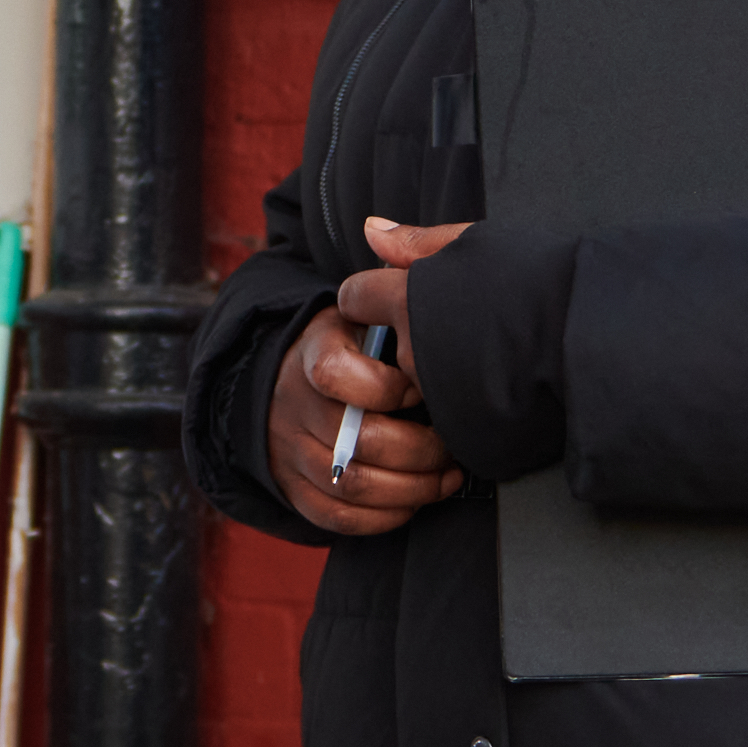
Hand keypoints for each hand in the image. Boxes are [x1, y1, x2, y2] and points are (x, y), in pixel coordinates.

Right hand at [269, 219, 473, 538]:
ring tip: (448, 473)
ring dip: (412, 487)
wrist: (299, 389)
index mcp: (314, 352)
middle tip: (454, 444)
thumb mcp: (370, 303)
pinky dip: (387, 516)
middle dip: (418, 449)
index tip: (424, 381)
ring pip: (353, 486)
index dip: (389, 385)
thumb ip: (393, 266)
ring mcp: (293, 450)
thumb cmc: (360, 345)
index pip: (337, 372)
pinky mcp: (300, 491)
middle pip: (356, 440)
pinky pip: (340, 519)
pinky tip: (420, 498)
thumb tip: (377, 227)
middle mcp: (295, 404)